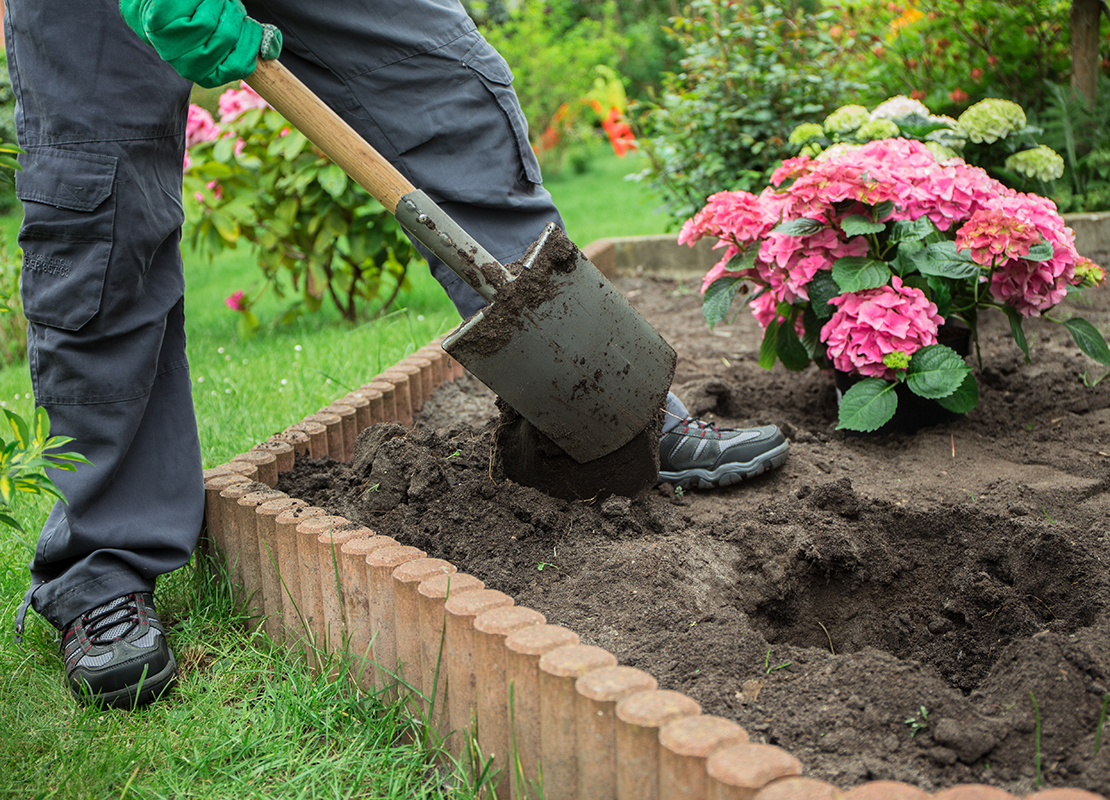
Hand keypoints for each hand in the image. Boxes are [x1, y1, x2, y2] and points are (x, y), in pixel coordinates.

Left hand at [119, 0, 281, 87]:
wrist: (161, 5)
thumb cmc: (202, 15)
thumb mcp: (233, 30)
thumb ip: (254, 40)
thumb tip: (271, 48)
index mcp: (211, 75)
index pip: (242, 64)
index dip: (252, 38)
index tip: (247, 22)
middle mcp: (190, 68)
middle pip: (227, 37)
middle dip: (233, 13)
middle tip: (226, 4)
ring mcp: (171, 48)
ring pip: (209, 22)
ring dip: (217, 2)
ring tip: (211, 0)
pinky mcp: (157, 26)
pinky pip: (191, 9)